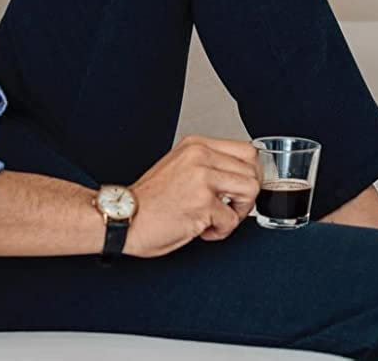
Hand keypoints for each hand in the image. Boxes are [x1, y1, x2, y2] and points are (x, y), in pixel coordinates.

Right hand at [124, 135, 261, 258]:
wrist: (124, 217)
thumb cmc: (149, 200)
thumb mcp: (180, 167)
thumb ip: (208, 165)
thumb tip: (240, 175)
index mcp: (196, 145)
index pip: (246, 150)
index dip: (250, 174)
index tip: (238, 190)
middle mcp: (200, 156)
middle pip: (253, 171)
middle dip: (245, 196)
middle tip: (226, 208)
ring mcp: (202, 178)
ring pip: (251, 191)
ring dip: (238, 212)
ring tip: (216, 218)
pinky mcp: (203, 203)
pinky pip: (232, 220)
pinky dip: (220, 231)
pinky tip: (200, 229)